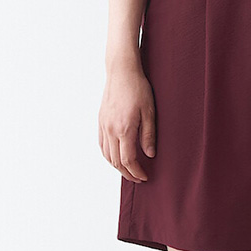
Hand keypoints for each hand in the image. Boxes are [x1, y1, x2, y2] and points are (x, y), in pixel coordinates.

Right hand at [98, 63, 156, 182]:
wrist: (121, 71)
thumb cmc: (138, 89)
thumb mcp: (150, 112)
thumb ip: (149, 135)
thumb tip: (149, 155)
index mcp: (124, 129)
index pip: (128, 160)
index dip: (136, 172)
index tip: (145, 177)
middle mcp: (111, 130)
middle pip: (116, 161)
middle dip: (127, 173)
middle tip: (138, 178)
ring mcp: (104, 126)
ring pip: (107, 155)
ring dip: (117, 167)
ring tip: (129, 170)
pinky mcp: (101, 121)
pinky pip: (102, 145)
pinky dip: (108, 156)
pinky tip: (116, 157)